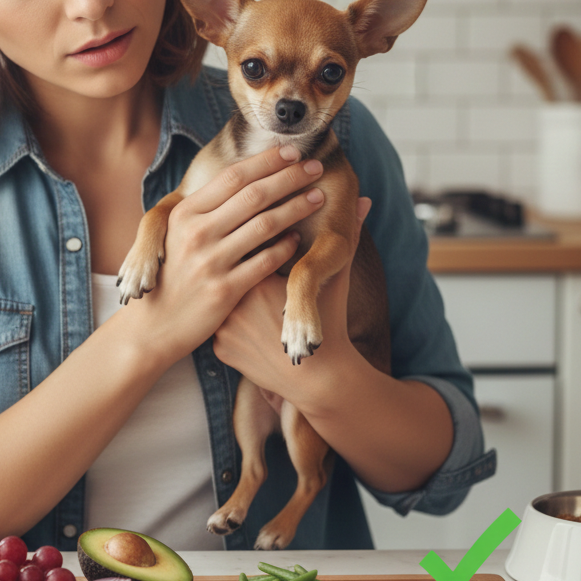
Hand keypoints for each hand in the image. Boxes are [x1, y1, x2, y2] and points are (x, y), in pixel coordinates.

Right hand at [120, 145, 326, 362]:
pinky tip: (299, 239)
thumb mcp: (174, 235)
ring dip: (297, 207)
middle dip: (290, 177)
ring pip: (265, 225)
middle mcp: (196, 234)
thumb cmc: (170, 275)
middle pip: (254, 195)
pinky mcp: (224, 291)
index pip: (233, 176)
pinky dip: (286, 247)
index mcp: (184, 214)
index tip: (292, 152)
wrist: (154, 326)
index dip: (266, 161)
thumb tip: (241, 177)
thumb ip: (204, 209)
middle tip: (315, 167)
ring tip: (318, 197)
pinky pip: (266, 262)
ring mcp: (210, 263)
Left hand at [212, 195, 371, 396]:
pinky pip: (217, 323)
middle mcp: (234, 299)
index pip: (245, 242)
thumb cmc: (331, 324)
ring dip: (226, 286)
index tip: (260, 234)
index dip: (253, 237)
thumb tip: (364, 201)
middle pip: (226, 266)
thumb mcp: (337, 278)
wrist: (318, 380)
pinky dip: (226, 318)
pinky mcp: (218, 348)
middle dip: (233, 258)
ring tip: (242, 289)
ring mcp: (223, 326)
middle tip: (245, 256)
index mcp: (258, 276)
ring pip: (218, 292)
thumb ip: (348, 236)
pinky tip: (241, 319)